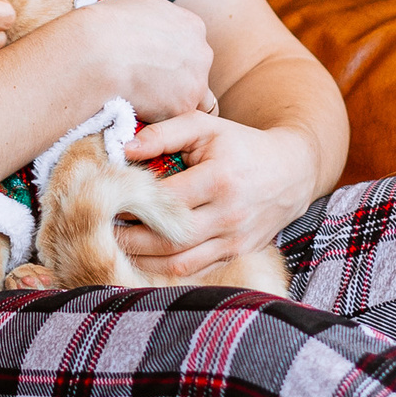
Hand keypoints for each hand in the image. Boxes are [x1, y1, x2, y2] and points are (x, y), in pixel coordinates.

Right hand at [64, 0, 213, 120]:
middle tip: (150, 88)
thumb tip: (145, 26)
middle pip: (197, 73)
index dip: (174, 60)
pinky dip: (160, 119)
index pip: (192, 48)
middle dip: (179, 82)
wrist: (97, 53)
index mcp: (192, 27)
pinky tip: (140, 115)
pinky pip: (176, 119)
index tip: (155, 67)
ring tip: (146, 106)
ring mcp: (195, 83)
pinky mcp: (182, 108)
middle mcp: (201, 54)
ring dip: (175, 104)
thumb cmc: (107, 25)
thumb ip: (155, 21)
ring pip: (195, 99)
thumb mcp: (138, 7)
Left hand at [115, 111, 316, 281]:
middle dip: (129, 238)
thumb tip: (122, 150)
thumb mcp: (205, 127)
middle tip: (102, 228)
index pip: (164, 201)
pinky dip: (166, 267)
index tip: (107, 201)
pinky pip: (196, 270)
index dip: (131, 204)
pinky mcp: (239, 253)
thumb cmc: (241, 145)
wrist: (293, 171)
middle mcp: (229, 214)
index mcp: (219, 179)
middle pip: (167, 238)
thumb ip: (162, 134)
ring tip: (118, 244)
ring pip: (179, 262)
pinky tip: (145, 257)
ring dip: (143, 258)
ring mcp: (235, 239)